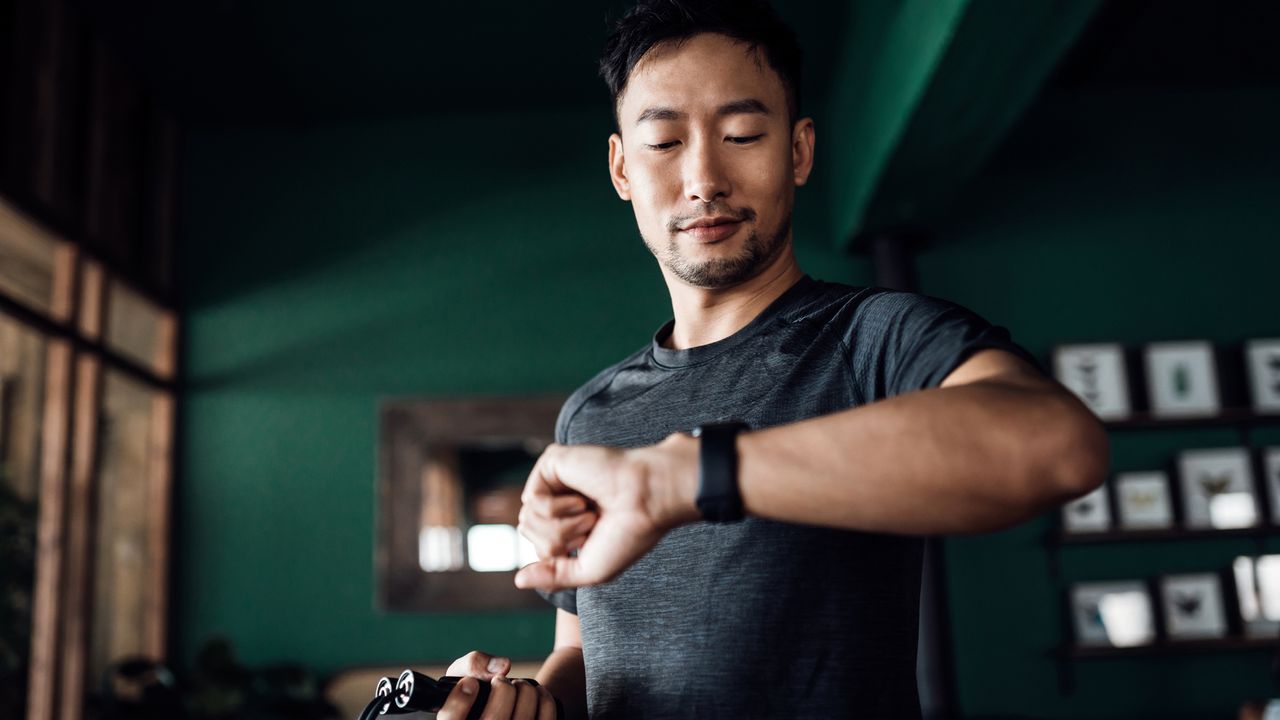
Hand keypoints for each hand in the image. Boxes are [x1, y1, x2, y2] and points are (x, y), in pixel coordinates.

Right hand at [435, 650, 560, 719]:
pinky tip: (534, 693)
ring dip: (524, 690)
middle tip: (500, 680)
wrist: (505, 706)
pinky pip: (545, 718)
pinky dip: (543, 698)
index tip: (470, 683)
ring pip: (522, 719)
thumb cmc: (478, 691)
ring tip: (517, 685)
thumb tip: (501, 667)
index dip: (459, 700)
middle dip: (502, 688)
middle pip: (493, 719)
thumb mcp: (463, 675)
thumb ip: (472, 664)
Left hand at [514, 434, 699, 591]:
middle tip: (592, 524)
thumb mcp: (589, 570)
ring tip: (590, 512)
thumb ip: (553, 577)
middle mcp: (560, 498)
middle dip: (558, 540)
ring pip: (526, 519)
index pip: (538, 545)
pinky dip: (558, 508)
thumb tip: (518, 580)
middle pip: (528, 532)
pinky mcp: (552, 463)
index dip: (560, 553)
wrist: (647, 502)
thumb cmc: (627, 534)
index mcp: (569, 520)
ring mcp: (555, 480)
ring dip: (562, 526)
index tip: (593, 540)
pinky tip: (582, 499)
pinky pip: (531, 500)